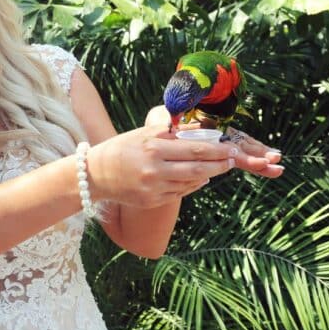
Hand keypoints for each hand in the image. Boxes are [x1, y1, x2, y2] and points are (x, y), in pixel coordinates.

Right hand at [85, 125, 281, 208]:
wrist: (95, 175)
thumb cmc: (121, 149)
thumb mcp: (144, 134)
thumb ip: (173, 132)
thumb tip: (201, 128)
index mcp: (154, 148)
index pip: (195, 149)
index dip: (217, 150)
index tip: (232, 148)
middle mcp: (155, 170)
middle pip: (199, 169)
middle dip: (220, 165)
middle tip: (233, 160)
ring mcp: (154, 189)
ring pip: (191, 183)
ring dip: (208, 175)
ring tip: (218, 167)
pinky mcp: (152, 201)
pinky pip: (180, 193)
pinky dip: (192, 185)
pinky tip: (199, 179)